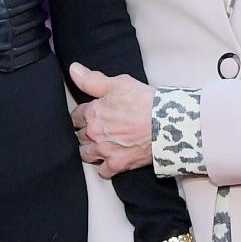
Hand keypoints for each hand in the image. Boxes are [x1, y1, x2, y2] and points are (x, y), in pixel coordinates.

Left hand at [68, 62, 154, 177]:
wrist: (167, 124)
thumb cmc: (144, 102)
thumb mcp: (118, 83)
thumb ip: (92, 79)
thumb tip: (73, 69)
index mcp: (92, 113)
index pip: (75, 117)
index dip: (82, 115)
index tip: (88, 115)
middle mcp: (94, 134)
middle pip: (79, 135)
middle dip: (86, 132)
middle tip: (96, 129)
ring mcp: (105, 151)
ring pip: (86, 154)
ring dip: (90, 149)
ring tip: (100, 144)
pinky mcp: (118, 165)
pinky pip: (103, 171)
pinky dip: (105, 167)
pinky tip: (110, 159)